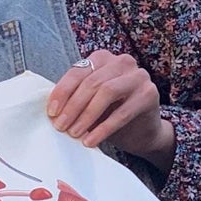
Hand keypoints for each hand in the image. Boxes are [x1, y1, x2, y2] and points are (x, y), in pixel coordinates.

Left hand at [46, 50, 175, 170]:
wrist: (140, 131)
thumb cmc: (109, 113)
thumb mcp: (88, 102)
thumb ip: (73, 98)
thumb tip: (52, 111)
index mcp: (102, 58)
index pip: (78, 72)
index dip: (62, 93)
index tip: (51, 113)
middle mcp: (122, 62)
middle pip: (92, 82)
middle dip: (73, 107)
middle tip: (61, 127)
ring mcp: (138, 76)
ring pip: (107, 92)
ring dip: (87, 116)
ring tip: (74, 134)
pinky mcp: (149, 94)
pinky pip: (122, 112)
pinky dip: (103, 128)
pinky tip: (91, 141)